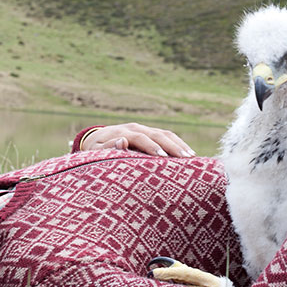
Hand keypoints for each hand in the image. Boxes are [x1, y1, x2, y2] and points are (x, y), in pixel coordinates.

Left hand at [82, 123, 196, 157]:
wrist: (96, 139)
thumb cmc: (95, 150)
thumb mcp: (95, 151)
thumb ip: (107, 148)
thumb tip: (122, 141)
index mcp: (122, 132)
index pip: (140, 137)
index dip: (151, 146)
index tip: (163, 157)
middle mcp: (135, 127)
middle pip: (157, 134)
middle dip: (172, 146)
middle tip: (185, 158)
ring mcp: (144, 129)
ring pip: (165, 133)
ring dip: (179, 144)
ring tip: (192, 157)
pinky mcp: (149, 133)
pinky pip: (166, 136)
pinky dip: (178, 143)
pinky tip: (188, 153)